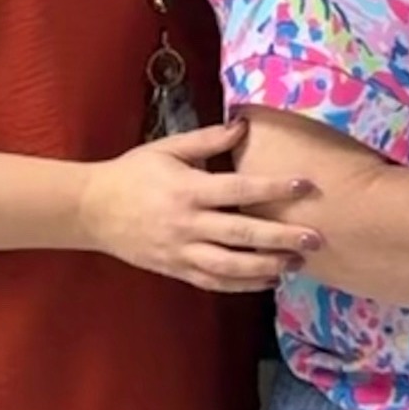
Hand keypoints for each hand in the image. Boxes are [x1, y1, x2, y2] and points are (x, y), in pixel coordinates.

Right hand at [76, 120, 321, 292]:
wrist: (91, 210)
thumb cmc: (133, 173)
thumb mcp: (167, 149)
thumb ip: (208, 140)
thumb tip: (245, 125)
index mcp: (188, 190)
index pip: (239, 190)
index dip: (274, 188)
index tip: (306, 185)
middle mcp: (187, 224)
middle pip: (242, 234)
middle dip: (282, 237)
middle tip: (317, 238)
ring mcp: (181, 252)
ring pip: (231, 266)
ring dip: (268, 267)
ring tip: (298, 263)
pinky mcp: (176, 270)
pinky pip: (214, 282)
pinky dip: (243, 285)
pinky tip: (269, 280)